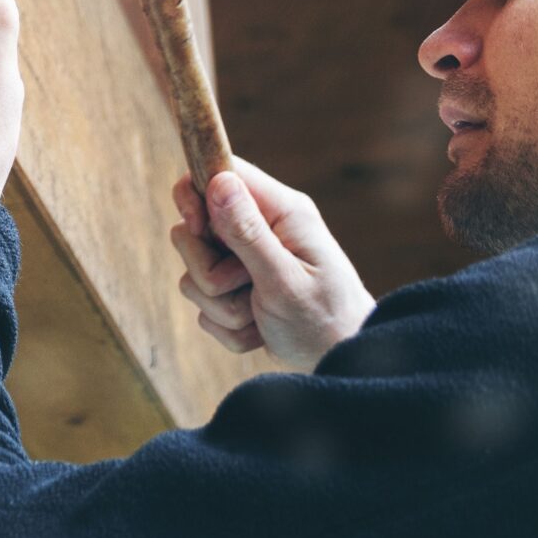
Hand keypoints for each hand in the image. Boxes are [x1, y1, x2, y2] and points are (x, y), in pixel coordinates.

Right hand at [170, 159, 373, 370]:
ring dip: (222, 307)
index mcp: (282, 212)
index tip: (196, 228)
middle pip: (194, 230)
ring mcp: (247, 261)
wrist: (343, 363)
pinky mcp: (238, 291)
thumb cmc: (324, 321)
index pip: (221, 174)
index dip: (195, 195)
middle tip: (247, 290)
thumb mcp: (284, 279)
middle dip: (210, 272)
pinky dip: (228, 326)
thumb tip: (218, 181)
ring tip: (259, 318)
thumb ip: (248, 233)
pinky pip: (205, 305)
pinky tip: (259, 331)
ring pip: (196, 274)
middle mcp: (263, 230)